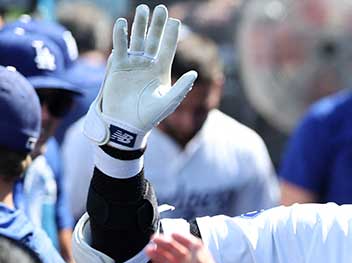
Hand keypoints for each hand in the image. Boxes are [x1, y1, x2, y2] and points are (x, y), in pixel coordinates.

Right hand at [83, 4, 196, 149]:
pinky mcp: (117, 66)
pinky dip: (121, 35)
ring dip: (140, 25)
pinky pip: (120, 47)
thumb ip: (181, 88)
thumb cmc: (149, 116)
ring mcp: (132, 63)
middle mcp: (147, 64)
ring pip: (137, 39)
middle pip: (153, 39)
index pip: (167, 48)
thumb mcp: (168, 102)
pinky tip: (123, 24)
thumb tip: (195, 74)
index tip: (175, 20)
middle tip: (160, 8)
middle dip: (156, 25)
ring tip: (143, 9)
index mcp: (161, 71)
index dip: (171, 35)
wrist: (126, 124)